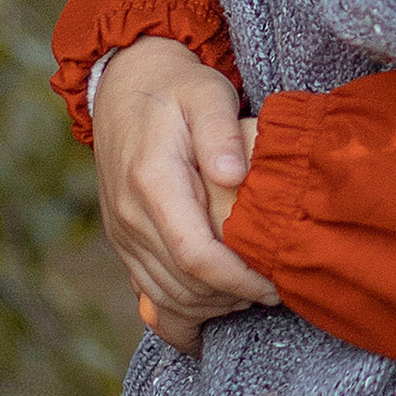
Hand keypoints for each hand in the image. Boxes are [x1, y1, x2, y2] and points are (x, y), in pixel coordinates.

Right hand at [90, 37, 279, 349]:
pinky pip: (149, 292)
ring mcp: (122, 232)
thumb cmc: (178, 89)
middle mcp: (130, 215)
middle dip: (231, 298)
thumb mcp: (207, 92)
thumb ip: (220, 130)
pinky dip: (183, 308)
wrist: (125, 88)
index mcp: (153, 182)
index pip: (195, 255)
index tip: (273, 285)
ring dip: (211, 306)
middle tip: (273, 290)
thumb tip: (234, 175)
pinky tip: (217, 305)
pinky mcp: (123, 240)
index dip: (237, 280)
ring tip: (252, 293)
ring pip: (164, 296)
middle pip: (182, 285)